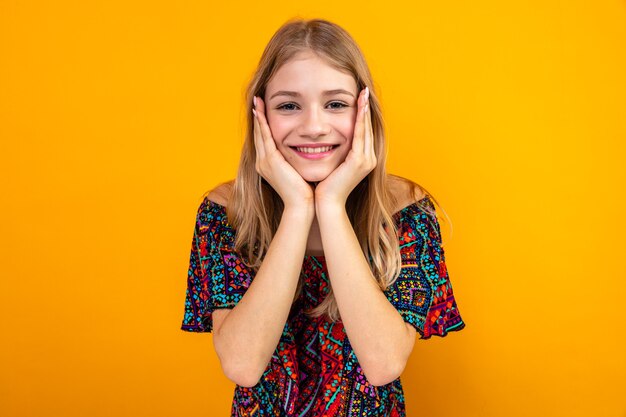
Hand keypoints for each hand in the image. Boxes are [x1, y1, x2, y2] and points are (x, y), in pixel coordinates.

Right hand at [253, 95, 314, 210]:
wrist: (302, 206)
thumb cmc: (304, 192)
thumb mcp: (298, 172)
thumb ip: (296, 161)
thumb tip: (307, 152)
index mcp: (268, 165)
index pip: (264, 140)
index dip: (263, 125)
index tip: (264, 111)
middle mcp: (263, 162)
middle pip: (258, 135)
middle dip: (258, 117)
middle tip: (257, 100)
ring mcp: (265, 161)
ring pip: (259, 133)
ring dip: (258, 116)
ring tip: (257, 100)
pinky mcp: (271, 160)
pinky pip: (265, 137)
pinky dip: (262, 123)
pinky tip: (261, 111)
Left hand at [314, 87, 376, 208]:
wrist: (327, 204)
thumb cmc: (325, 186)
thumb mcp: (333, 165)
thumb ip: (336, 153)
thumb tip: (327, 140)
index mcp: (363, 159)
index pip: (365, 132)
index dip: (363, 115)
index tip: (360, 99)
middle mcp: (369, 158)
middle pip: (369, 128)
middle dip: (366, 108)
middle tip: (364, 90)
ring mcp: (366, 160)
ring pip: (366, 128)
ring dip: (365, 110)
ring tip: (363, 93)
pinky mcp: (359, 161)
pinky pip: (360, 134)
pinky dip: (360, 119)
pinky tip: (359, 106)